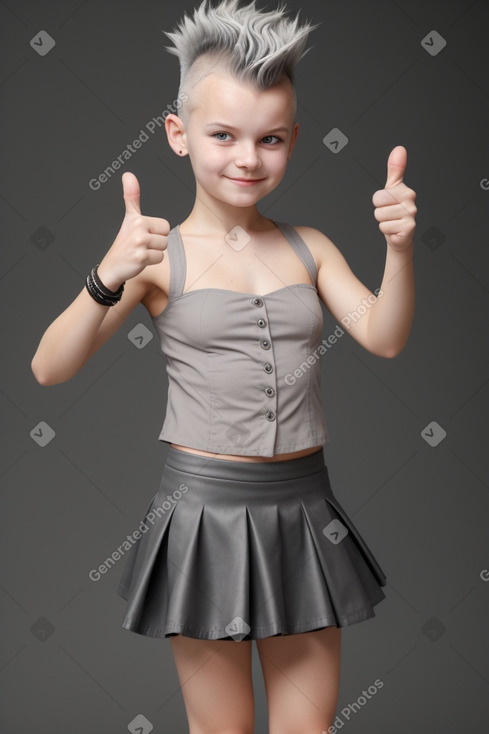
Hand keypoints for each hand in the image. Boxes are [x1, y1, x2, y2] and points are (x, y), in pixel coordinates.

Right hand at [97, 172, 169, 288]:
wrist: (112, 266)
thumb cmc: (124, 243)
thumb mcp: (129, 218)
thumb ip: (131, 196)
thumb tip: (128, 174)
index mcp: (138, 219)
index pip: (165, 226)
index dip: (157, 233)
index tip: (143, 236)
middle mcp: (138, 230)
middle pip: (166, 237)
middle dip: (156, 244)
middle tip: (142, 245)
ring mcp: (139, 244)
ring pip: (163, 249)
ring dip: (154, 253)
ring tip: (140, 252)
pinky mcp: (140, 257)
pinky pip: (159, 258)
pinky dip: (151, 262)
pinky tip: (140, 260)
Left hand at [372, 146, 416, 250]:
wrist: (400, 235)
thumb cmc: (395, 212)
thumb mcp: (393, 189)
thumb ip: (395, 169)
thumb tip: (399, 149)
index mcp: (406, 191)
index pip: (378, 195)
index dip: (379, 202)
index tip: (388, 204)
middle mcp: (411, 202)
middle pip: (378, 205)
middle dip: (380, 212)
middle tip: (389, 214)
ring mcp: (411, 215)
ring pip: (380, 217)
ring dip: (383, 222)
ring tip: (392, 222)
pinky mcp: (409, 227)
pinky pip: (385, 227)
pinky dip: (387, 231)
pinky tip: (395, 230)